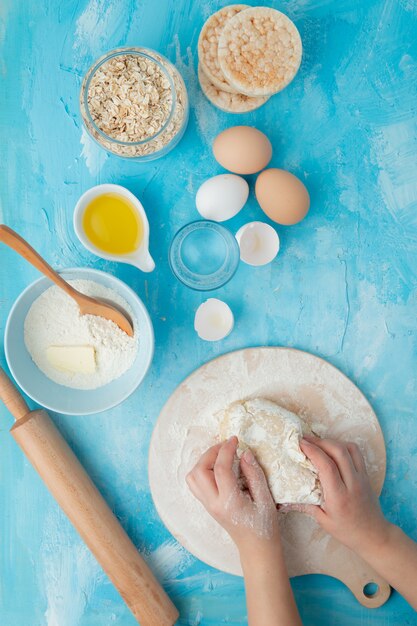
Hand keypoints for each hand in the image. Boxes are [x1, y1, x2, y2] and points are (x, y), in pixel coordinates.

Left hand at [186, 436, 278, 551]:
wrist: (256, 548)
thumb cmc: (264, 525)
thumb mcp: (266, 499)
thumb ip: (254, 474)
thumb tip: (244, 453)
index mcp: (229, 502)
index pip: (221, 469)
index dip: (226, 450)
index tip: (235, 439)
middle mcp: (213, 503)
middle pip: (199, 471)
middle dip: (211, 453)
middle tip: (227, 445)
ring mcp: (208, 505)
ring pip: (192, 477)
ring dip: (204, 461)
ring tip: (221, 455)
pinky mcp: (207, 506)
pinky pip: (195, 484)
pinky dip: (202, 470)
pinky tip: (217, 467)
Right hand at [286, 436, 390, 553]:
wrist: (374, 535)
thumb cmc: (347, 531)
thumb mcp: (323, 522)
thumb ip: (306, 506)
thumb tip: (284, 500)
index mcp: (339, 496)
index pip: (327, 466)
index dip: (313, 451)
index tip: (301, 444)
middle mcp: (352, 483)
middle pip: (339, 452)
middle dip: (320, 441)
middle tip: (305, 440)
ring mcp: (362, 478)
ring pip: (349, 449)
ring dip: (332, 442)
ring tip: (318, 443)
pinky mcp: (366, 475)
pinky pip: (356, 453)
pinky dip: (343, 446)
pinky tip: (333, 449)